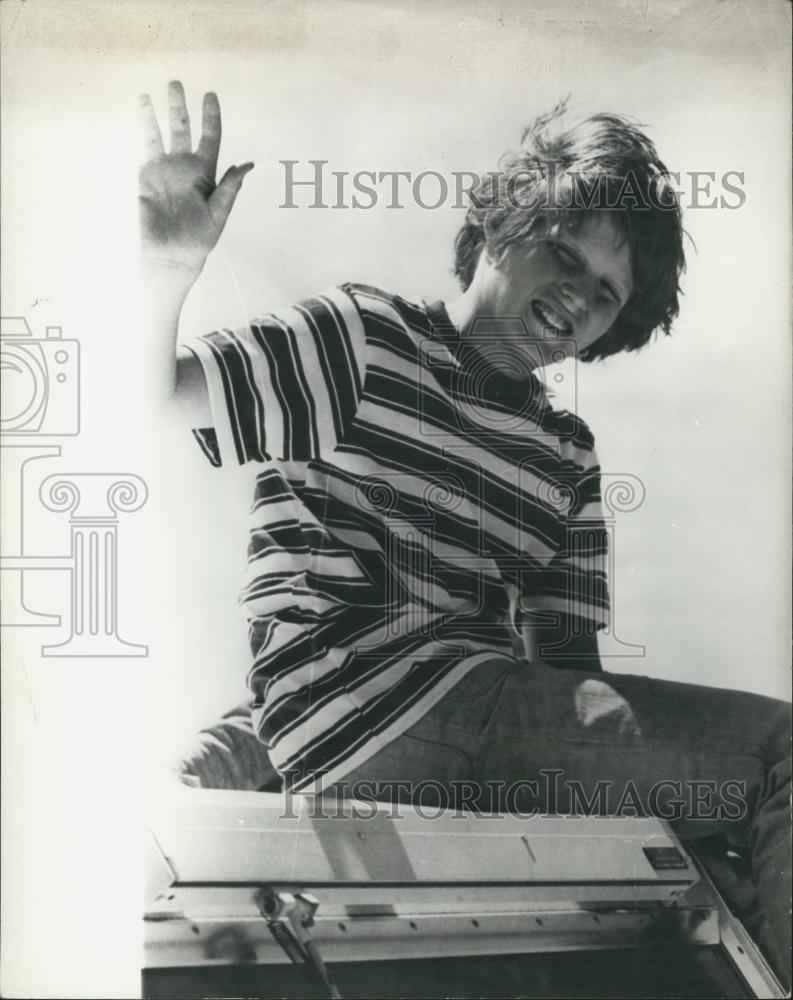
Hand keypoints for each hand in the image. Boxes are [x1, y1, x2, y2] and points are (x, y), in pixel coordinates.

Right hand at [138, 81, 252, 272]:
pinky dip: (145, 126)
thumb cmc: (199, 239)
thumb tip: (248, 165)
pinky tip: (143, 108)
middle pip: (183, 129)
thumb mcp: (219, 214)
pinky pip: (146, 146)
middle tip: (176, 83)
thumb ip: (231, 189)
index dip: (211, 117)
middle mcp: (185, 166)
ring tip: (154, 90)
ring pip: (162, 134)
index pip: (210, 138)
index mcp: (206, 174)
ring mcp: (165, 169)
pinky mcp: (147, 175)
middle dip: (180, 107)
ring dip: (159, 113)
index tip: (210, 95)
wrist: (171, 254)